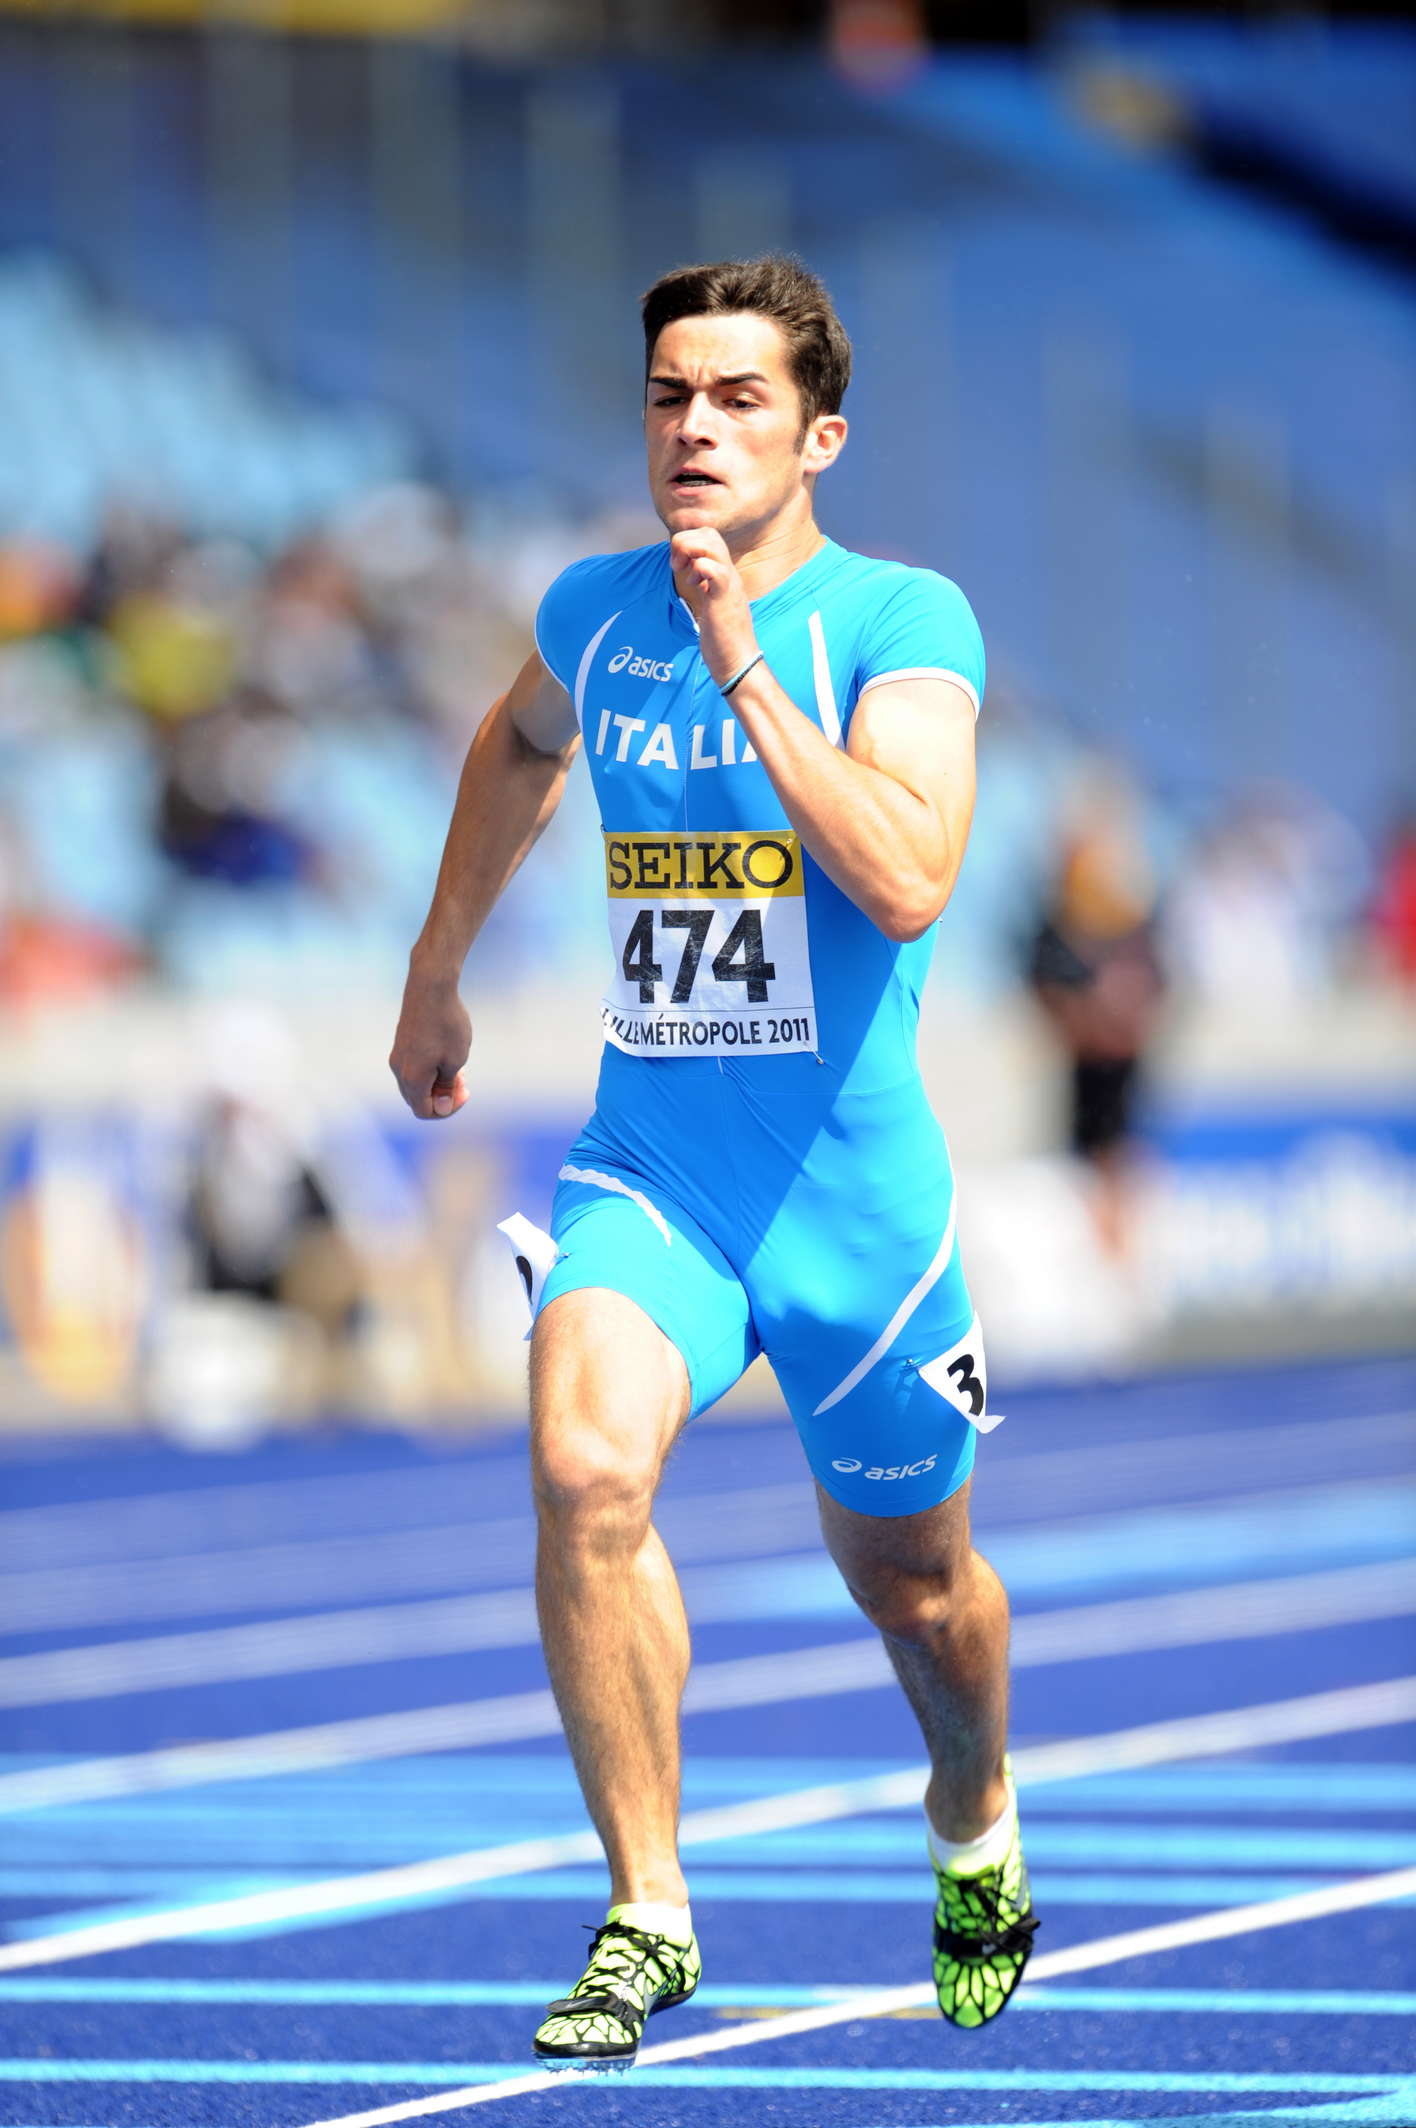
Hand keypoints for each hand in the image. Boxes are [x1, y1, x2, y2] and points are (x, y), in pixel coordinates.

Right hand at [389, 968, 471, 1120]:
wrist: (430, 988)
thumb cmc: (447, 1024)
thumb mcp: (455, 1060)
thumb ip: (446, 1087)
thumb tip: (441, 1108)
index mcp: (412, 1078)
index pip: (424, 1111)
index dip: (447, 1110)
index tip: (465, 1092)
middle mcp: (399, 1070)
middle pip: (418, 1100)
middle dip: (442, 1097)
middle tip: (463, 1083)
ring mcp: (398, 1056)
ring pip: (415, 1084)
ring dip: (436, 1084)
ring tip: (458, 1070)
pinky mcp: (401, 1044)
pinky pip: (413, 1069)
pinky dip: (429, 1071)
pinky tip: (446, 1056)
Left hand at [669, 529, 757, 687]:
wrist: (738, 664)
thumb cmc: (723, 641)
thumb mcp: (711, 605)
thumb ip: (705, 586)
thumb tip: (693, 574)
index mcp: (725, 576)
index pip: (710, 537)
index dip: (689, 542)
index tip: (678, 564)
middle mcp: (729, 575)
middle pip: (710, 534)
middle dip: (686, 542)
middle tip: (677, 566)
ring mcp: (729, 586)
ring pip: (712, 545)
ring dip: (690, 551)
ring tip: (682, 572)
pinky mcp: (724, 600)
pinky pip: (714, 570)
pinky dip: (698, 569)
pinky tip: (693, 586)